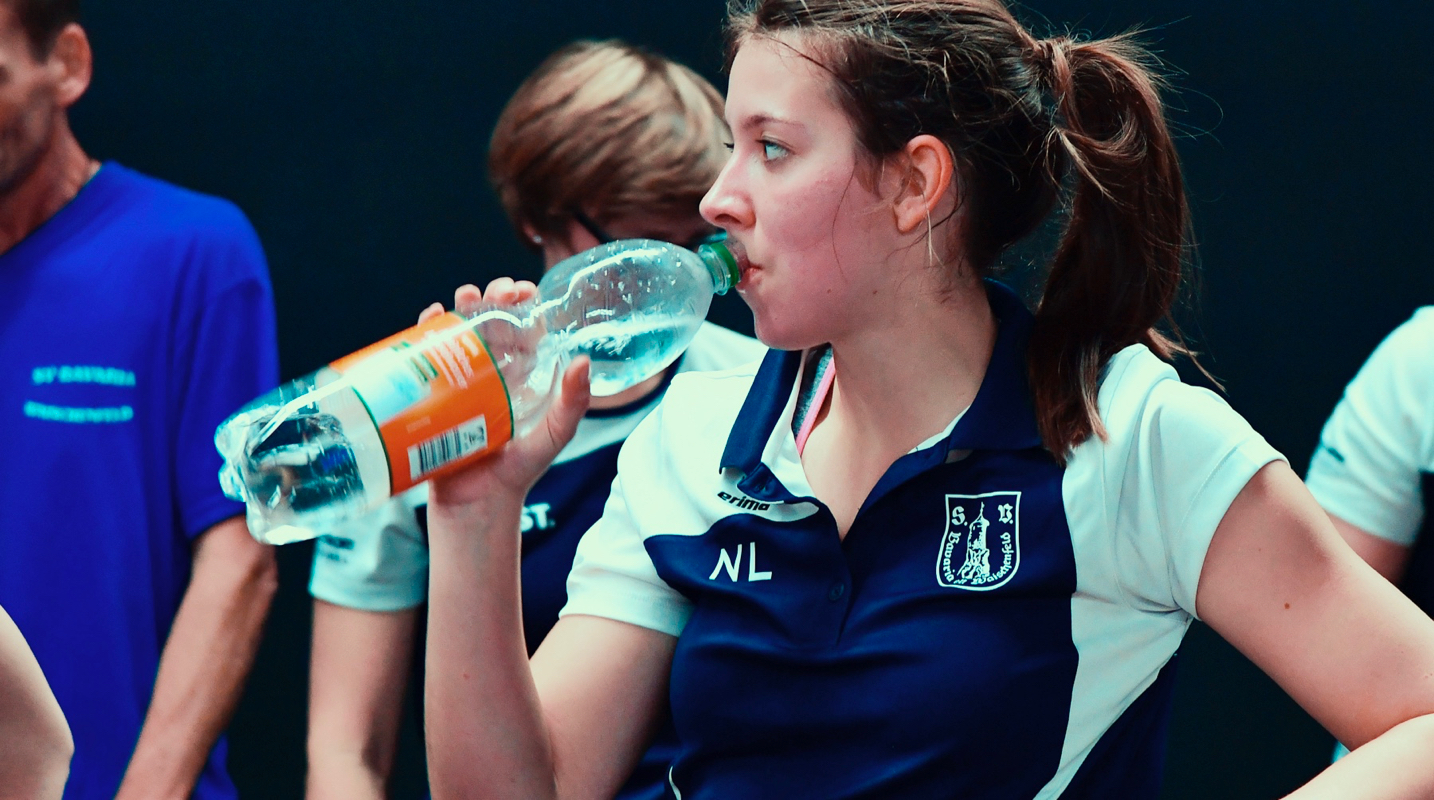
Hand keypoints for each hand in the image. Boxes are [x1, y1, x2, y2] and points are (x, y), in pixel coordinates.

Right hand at [420, 279, 590, 508]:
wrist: (475, 502)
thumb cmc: (518, 472)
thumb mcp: (554, 435)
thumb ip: (573, 403)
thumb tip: (583, 361)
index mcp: (525, 376)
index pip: (528, 329)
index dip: (526, 305)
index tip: (524, 290)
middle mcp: (495, 373)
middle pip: (494, 323)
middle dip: (494, 298)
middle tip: (495, 291)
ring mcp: (463, 380)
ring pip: (463, 331)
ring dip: (463, 306)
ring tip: (465, 296)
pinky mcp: (434, 391)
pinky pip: (429, 354)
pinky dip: (428, 329)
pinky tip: (432, 316)